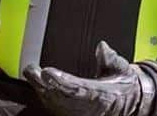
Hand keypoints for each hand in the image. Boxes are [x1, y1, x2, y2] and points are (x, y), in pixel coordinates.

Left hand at [24, 42, 154, 115]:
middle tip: (33, 70)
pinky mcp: (69, 113)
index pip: (77, 89)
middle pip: (61, 97)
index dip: (61, 81)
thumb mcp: (122, 70)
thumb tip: (102, 47)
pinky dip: (44, 94)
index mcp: (100, 95)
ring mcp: (77, 112)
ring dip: (41, 88)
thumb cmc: (121, 84)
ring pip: (54, 103)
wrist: (124, 103)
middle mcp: (86, 107)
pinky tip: (36, 82)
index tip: (48, 72)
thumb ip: (112, 59)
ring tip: (32, 72)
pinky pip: (53, 106)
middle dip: (45, 84)